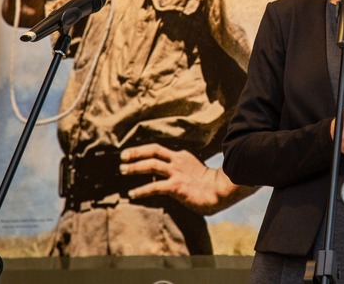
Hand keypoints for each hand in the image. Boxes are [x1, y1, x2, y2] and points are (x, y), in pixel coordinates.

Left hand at [118, 143, 254, 214]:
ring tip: (123, 170)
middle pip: (153, 151)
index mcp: (182, 156)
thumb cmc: (209, 185)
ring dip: (134, 167)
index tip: (132, 152)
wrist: (221, 190)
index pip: (159, 149)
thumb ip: (180, 170)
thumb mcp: (193, 171)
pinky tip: (132, 193)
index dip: (144, 150)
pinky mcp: (176, 186)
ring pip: (151, 165)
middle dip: (135, 153)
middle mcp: (178, 161)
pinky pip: (154, 187)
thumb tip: (164, 178)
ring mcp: (177, 173)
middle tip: (122, 156)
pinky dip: (141, 190)